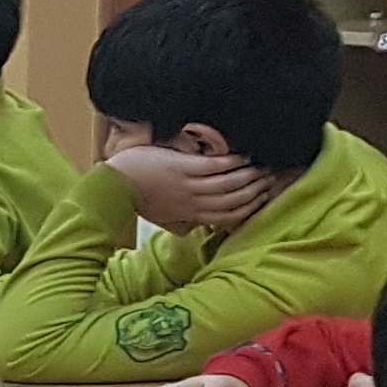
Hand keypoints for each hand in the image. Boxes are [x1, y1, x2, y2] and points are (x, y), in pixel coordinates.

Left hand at [104, 142, 278, 232]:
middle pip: (234, 200)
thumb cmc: (137, 198)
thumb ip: (181, 223)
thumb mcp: (162, 218)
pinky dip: (232, 162)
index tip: (264, 199)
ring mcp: (188, 185)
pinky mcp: (182, 168)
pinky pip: (214, 167)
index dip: (249, 209)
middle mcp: (193, 203)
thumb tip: (193, 230)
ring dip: (249, 175)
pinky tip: (244, 156)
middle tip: (272, 179)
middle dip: (256, 191)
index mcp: (190, 215)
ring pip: (228, 184)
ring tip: (265, 167)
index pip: (228, 217)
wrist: (114, 186)